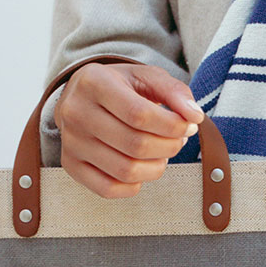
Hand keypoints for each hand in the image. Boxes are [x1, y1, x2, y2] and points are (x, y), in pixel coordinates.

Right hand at [54, 61, 203, 198]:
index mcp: (93, 82)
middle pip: (136, 145)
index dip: (172, 126)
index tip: (189, 126)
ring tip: (162, 153)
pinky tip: (142, 167)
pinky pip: (110, 189)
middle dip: (169, 147)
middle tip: (179, 140)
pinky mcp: (71, 166)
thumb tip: (194, 117)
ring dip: (156, 167)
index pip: (139, 115)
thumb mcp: (146, 77)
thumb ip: (174, 91)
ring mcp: (71, 143)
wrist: (81, 98)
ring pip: (126, 171)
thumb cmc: (120, 87)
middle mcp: (76, 113)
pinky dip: (135, 185)